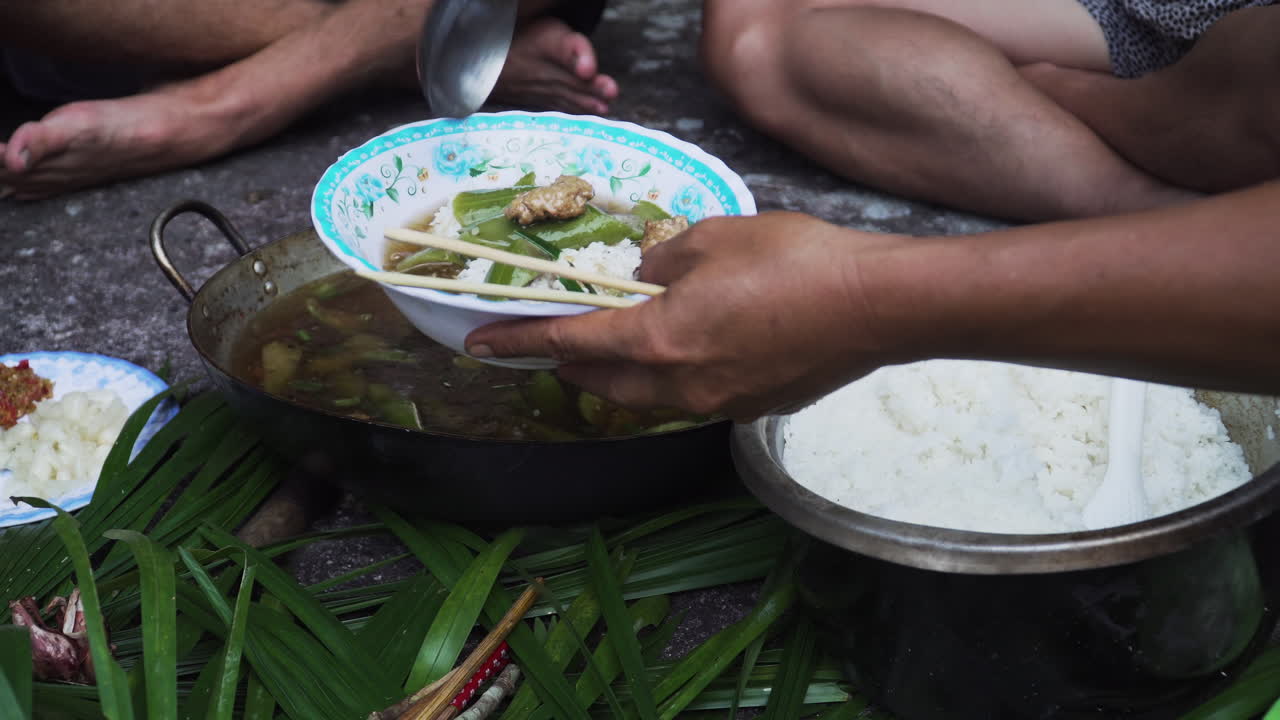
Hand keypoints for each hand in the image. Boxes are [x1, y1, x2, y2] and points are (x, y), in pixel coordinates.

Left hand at [465, 211, 909, 420]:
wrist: (875, 306)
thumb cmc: (793, 261)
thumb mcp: (711, 238)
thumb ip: (662, 261)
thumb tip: (646, 278)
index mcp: (657, 341)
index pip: (567, 345)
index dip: (516, 341)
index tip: (479, 344)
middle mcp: (678, 387)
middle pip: (601, 384)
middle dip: (567, 365)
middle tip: (550, 342)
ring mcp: (717, 404)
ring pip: (645, 398)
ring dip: (618, 376)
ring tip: (612, 348)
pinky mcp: (751, 407)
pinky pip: (691, 397)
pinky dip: (669, 378)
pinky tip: (688, 350)